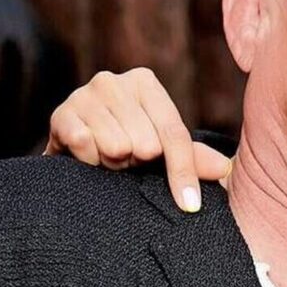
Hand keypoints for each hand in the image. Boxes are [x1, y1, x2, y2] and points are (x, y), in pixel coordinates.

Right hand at [45, 68, 230, 211]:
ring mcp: (84, 94)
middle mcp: (114, 81)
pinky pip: (86, 147)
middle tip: (126, 159)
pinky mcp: (60, 113)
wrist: (71, 145)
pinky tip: (85, 156)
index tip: (190, 206)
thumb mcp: (161, 149)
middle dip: (137, 163)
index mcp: (145, 83)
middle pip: (146, 144)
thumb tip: (225, 168)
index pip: (174, 133)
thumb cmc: (124, 144)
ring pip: (117, 147)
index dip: (183, 172)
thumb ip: (192, 158)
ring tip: (106, 156)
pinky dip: (89, 161)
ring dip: (112, 163)